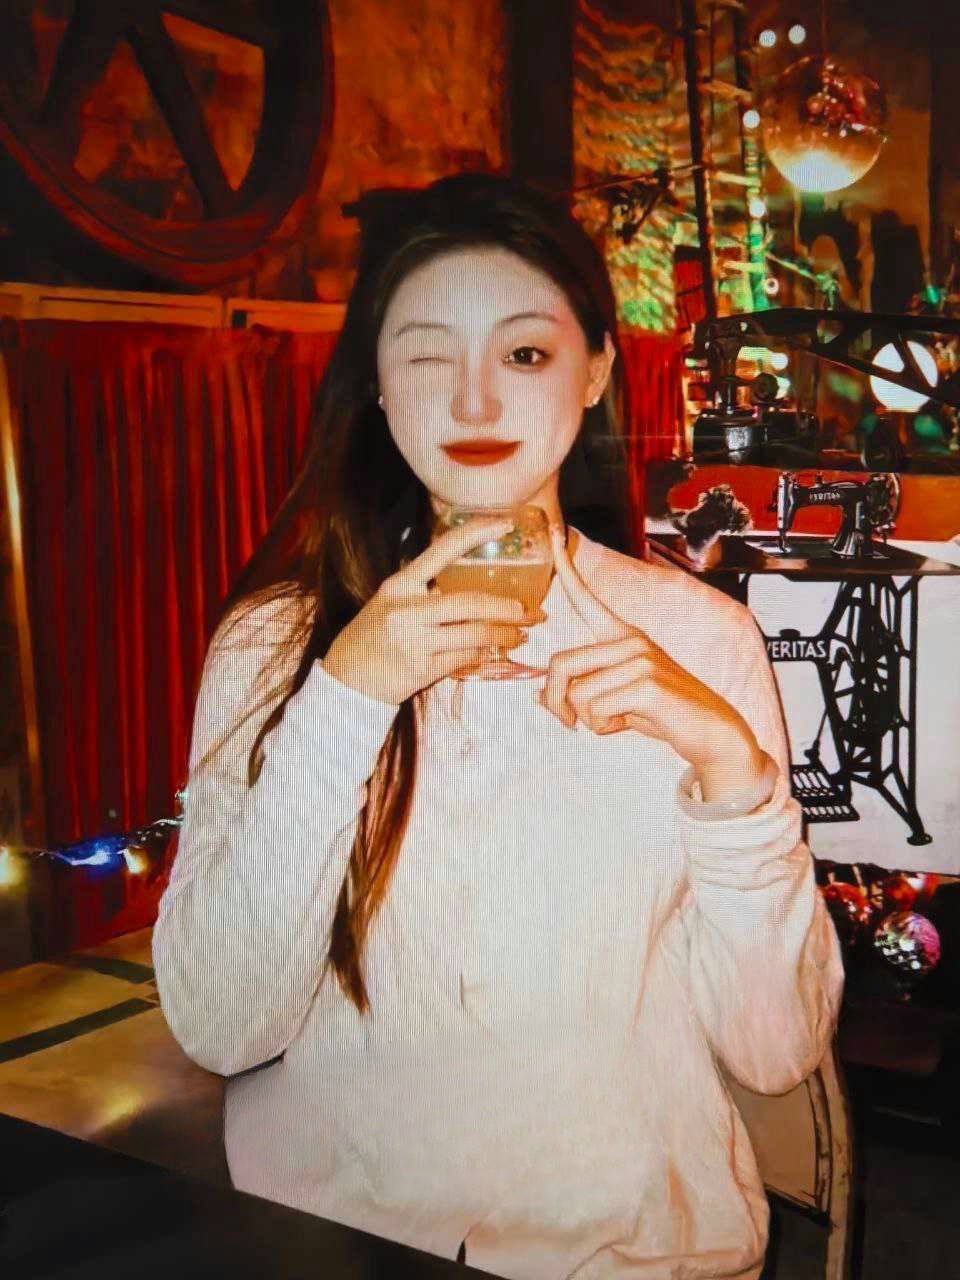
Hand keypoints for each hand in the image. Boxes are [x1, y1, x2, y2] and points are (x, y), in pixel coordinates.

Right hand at [322, 516, 545, 704]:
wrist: (347, 679)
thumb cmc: (372, 637)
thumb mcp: (389, 603)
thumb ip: (422, 592)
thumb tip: (470, 584)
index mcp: (399, 585)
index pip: (441, 550)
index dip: (475, 534)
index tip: (504, 524)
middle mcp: (407, 609)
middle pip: (469, 602)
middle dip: (505, 608)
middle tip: (528, 611)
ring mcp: (414, 640)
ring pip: (473, 634)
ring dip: (504, 635)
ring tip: (521, 634)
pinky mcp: (421, 669)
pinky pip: (465, 658)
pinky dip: (485, 654)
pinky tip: (496, 652)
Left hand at [538, 525, 766, 796]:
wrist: (711, 733)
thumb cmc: (663, 714)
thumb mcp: (617, 699)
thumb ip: (582, 691)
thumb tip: (538, 697)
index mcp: (623, 636)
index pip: (587, 599)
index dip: (566, 568)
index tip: (553, 532)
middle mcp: (630, 640)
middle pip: (559, 664)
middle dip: (555, 701)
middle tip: (567, 722)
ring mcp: (640, 659)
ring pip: (576, 695)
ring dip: (588, 720)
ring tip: (618, 719)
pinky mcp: (646, 684)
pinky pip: (595, 711)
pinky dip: (604, 727)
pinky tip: (630, 723)